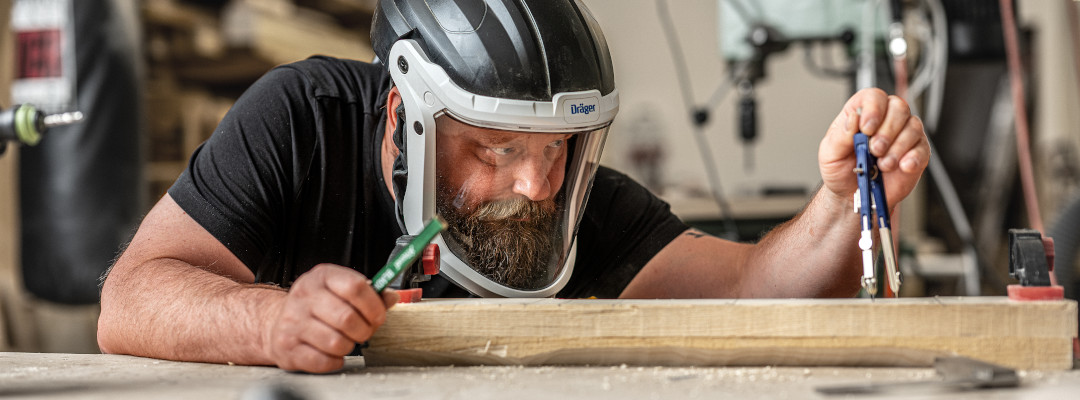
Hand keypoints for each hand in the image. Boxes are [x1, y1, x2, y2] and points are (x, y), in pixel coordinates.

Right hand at [263, 264, 398, 372]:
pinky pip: (322, 361)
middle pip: (347, 317)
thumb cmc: (316, 306)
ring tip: (345, 341)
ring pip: (336, 342)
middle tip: (364, 332)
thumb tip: (391, 297)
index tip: (379, 315)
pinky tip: (332, 353)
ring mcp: (293, 321)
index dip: (374, 305)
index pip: (355, 287)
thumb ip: (369, 293)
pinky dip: (334, 361)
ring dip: (348, 346)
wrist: (277, 321)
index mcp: (322, 277)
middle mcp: (304, 295)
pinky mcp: (287, 346)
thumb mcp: (340, 290)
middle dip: (364, 330)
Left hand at [818, 88, 929, 209]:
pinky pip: (922, 149)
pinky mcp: (916, 154)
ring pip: (913, 127)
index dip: (873, 108)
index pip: (873, 97)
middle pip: (898, 107)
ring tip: (882, 165)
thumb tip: (853, 118)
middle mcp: (885, 121)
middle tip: (875, 150)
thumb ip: (840, 135)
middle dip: (887, 130)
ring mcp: (903, 136)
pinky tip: (901, 166)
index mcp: (862, 115)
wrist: (852, 196)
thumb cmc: (841, 171)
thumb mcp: (830, 154)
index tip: (866, 128)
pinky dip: (912, 158)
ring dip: (897, 148)